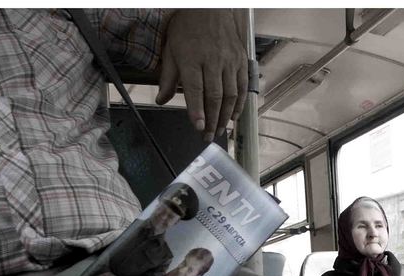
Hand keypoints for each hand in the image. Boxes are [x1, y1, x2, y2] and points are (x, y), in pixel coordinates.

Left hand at [156, 9, 248, 140]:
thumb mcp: (171, 50)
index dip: (196, 110)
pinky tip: (234, 116)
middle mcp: (212, 61)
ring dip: (225, 116)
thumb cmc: (187, 29)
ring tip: (220, 130)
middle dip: (211, 119)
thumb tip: (161, 100)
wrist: (209, 8)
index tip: (197, 126)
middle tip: (207, 135)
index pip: (195, 89)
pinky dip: (239, 104)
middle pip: (214, 96)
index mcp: (191, 58)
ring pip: (230, 94)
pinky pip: (242, 86)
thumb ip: (167, 78)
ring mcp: (229, 61)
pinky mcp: (241, 61)